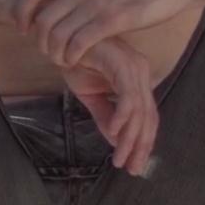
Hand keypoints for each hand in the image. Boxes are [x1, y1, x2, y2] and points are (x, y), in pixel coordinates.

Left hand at [14, 0, 195, 66]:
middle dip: (40, 41)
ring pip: (59, 34)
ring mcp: (97, 2)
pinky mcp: (114, 19)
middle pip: (43, 19)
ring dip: (55, 53)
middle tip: (46, 52)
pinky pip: (81, 42)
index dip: (20, 12)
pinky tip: (74, 61)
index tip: (22, 29)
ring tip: (61, 60)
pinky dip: (71, 56)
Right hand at [61, 38, 159, 176]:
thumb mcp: (90, 94)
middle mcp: (140, 72)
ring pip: (139, 110)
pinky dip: (122, 116)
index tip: (133, 164)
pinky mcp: (121, 64)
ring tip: (119, 158)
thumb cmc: (74, 59)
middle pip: (148, 116)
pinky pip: (127, 95)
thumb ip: (105, 115)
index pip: (146, 116)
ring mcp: (133, 67)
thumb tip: (116, 141)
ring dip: (130, 138)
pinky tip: (114, 133)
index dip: (142, 142)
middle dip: (140, 146)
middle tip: (131, 168)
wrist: (57, 36)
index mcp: (136, 79)